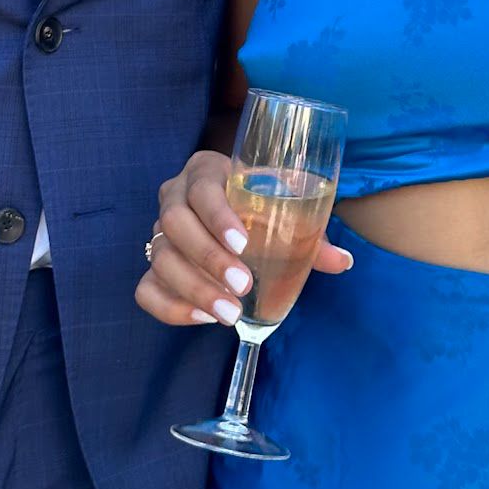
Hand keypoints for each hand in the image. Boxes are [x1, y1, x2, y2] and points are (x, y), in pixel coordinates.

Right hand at [135, 149, 353, 328]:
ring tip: (229, 313)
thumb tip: (342, 261)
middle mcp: (174, 196)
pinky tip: (203, 318)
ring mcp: (158, 232)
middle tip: (243, 286)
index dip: (217, 216)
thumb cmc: (262, 203)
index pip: (202, 188)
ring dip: (193, 289)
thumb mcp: (286, 207)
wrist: (237, 212)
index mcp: (206, 171)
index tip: (244, 243)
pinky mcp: (152, 265)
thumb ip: (311, 232)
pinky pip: (145, 289)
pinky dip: (170, 307)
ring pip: (159, 258)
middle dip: (207, 258)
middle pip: (173, 222)